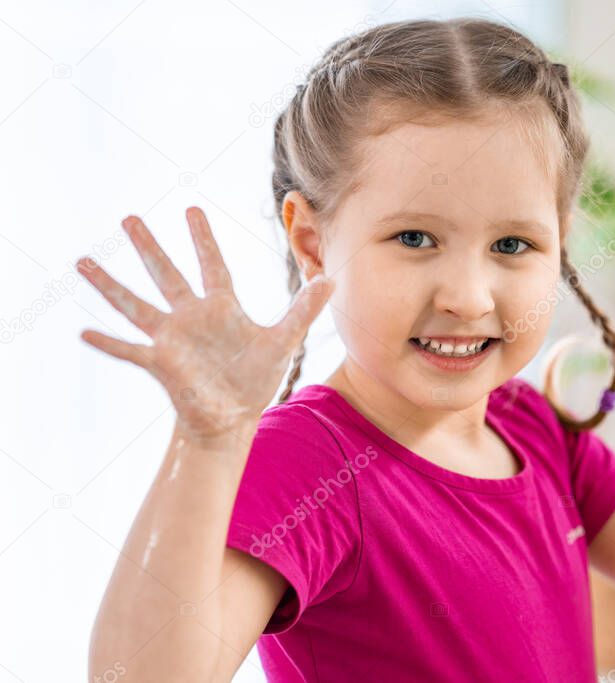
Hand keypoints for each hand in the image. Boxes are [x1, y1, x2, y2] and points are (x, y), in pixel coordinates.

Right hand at [77, 207, 333, 438]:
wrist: (232, 419)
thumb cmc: (254, 379)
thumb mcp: (284, 341)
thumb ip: (304, 310)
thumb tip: (330, 279)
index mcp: (220, 307)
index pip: (212, 265)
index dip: (203, 239)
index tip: (191, 210)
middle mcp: (191, 317)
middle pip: (167, 275)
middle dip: (149, 247)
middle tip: (129, 217)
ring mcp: (172, 339)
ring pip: (136, 305)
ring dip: (110, 285)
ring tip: (82, 261)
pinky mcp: (161, 364)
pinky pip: (130, 351)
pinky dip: (109, 343)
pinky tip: (84, 332)